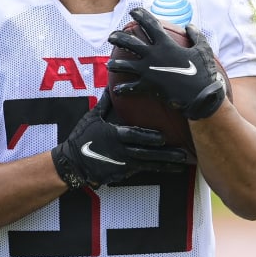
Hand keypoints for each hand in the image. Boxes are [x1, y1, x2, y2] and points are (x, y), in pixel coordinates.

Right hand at [50, 91, 190, 189]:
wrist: (73, 163)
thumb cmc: (83, 137)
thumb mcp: (93, 116)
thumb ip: (106, 102)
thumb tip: (112, 84)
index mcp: (114, 135)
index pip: (133, 136)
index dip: (147, 137)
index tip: (163, 137)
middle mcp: (121, 151)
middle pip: (146, 153)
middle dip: (165, 154)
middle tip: (182, 154)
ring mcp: (123, 164)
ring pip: (148, 165)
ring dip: (166, 164)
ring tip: (182, 164)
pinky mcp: (123, 173)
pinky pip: (143, 170)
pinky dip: (157, 170)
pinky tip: (171, 170)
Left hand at [108, 8, 226, 120]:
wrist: (201, 97)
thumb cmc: (204, 72)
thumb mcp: (203, 49)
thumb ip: (196, 36)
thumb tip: (190, 26)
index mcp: (166, 44)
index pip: (149, 25)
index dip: (141, 15)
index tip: (133, 11)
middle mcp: (153, 55)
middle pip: (130, 43)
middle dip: (118, 38)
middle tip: (111, 37)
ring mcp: (148, 71)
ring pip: (125, 65)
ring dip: (115, 64)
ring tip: (109, 64)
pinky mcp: (148, 87)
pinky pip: (131, 88)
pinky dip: (123, 89)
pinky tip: (117, 90)